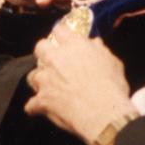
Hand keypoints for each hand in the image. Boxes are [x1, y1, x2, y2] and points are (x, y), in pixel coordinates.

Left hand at [22, 21, 134, 144]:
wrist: (103, 113)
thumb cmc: (112, 88)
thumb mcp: (113, 63)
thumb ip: (100, 51)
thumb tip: (95, 43)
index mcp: (75, 46)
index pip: (60, 30)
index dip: (61, 34)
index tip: (63, 38)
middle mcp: (56, 59)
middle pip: (40, 47)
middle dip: (44, 53)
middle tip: (53, 62)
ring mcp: (46, 79)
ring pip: (32, 75)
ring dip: (39, 81)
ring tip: (48, 88)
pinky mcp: (42, 99)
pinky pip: (31, 104)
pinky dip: (35, 107)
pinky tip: (40, 110)